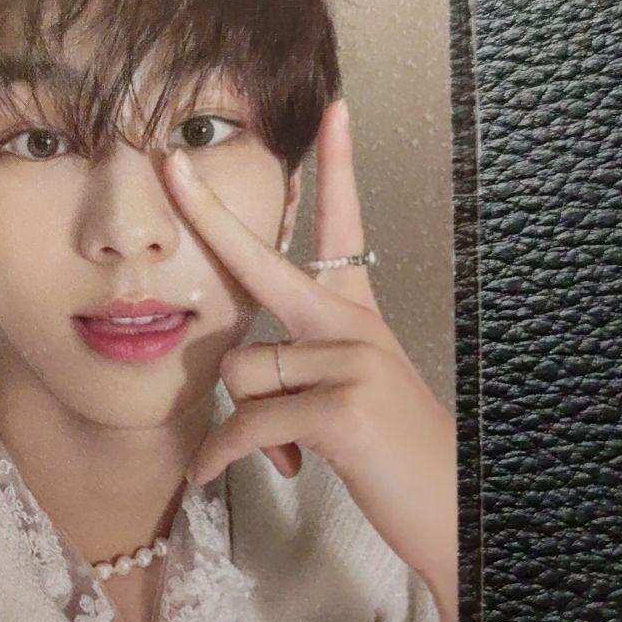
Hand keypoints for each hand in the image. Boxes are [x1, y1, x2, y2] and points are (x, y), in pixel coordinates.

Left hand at [163, 100, 456, 621]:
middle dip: (211, 216)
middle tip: (169, 165)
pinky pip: (246, 423)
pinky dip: (221, 456)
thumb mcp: (345, 397)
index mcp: (357, 316)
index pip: (344, 228)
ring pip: (243, 370)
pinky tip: (211, 476)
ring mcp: (350, 359)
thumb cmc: (392, 455)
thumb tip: (235, 374)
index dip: (337, 168)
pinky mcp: (340, 405)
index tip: (333, 111)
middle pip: (265, 261)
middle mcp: (354, 324)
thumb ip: (293, 370)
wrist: (453, 511)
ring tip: (288, 450)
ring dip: (246, 422)